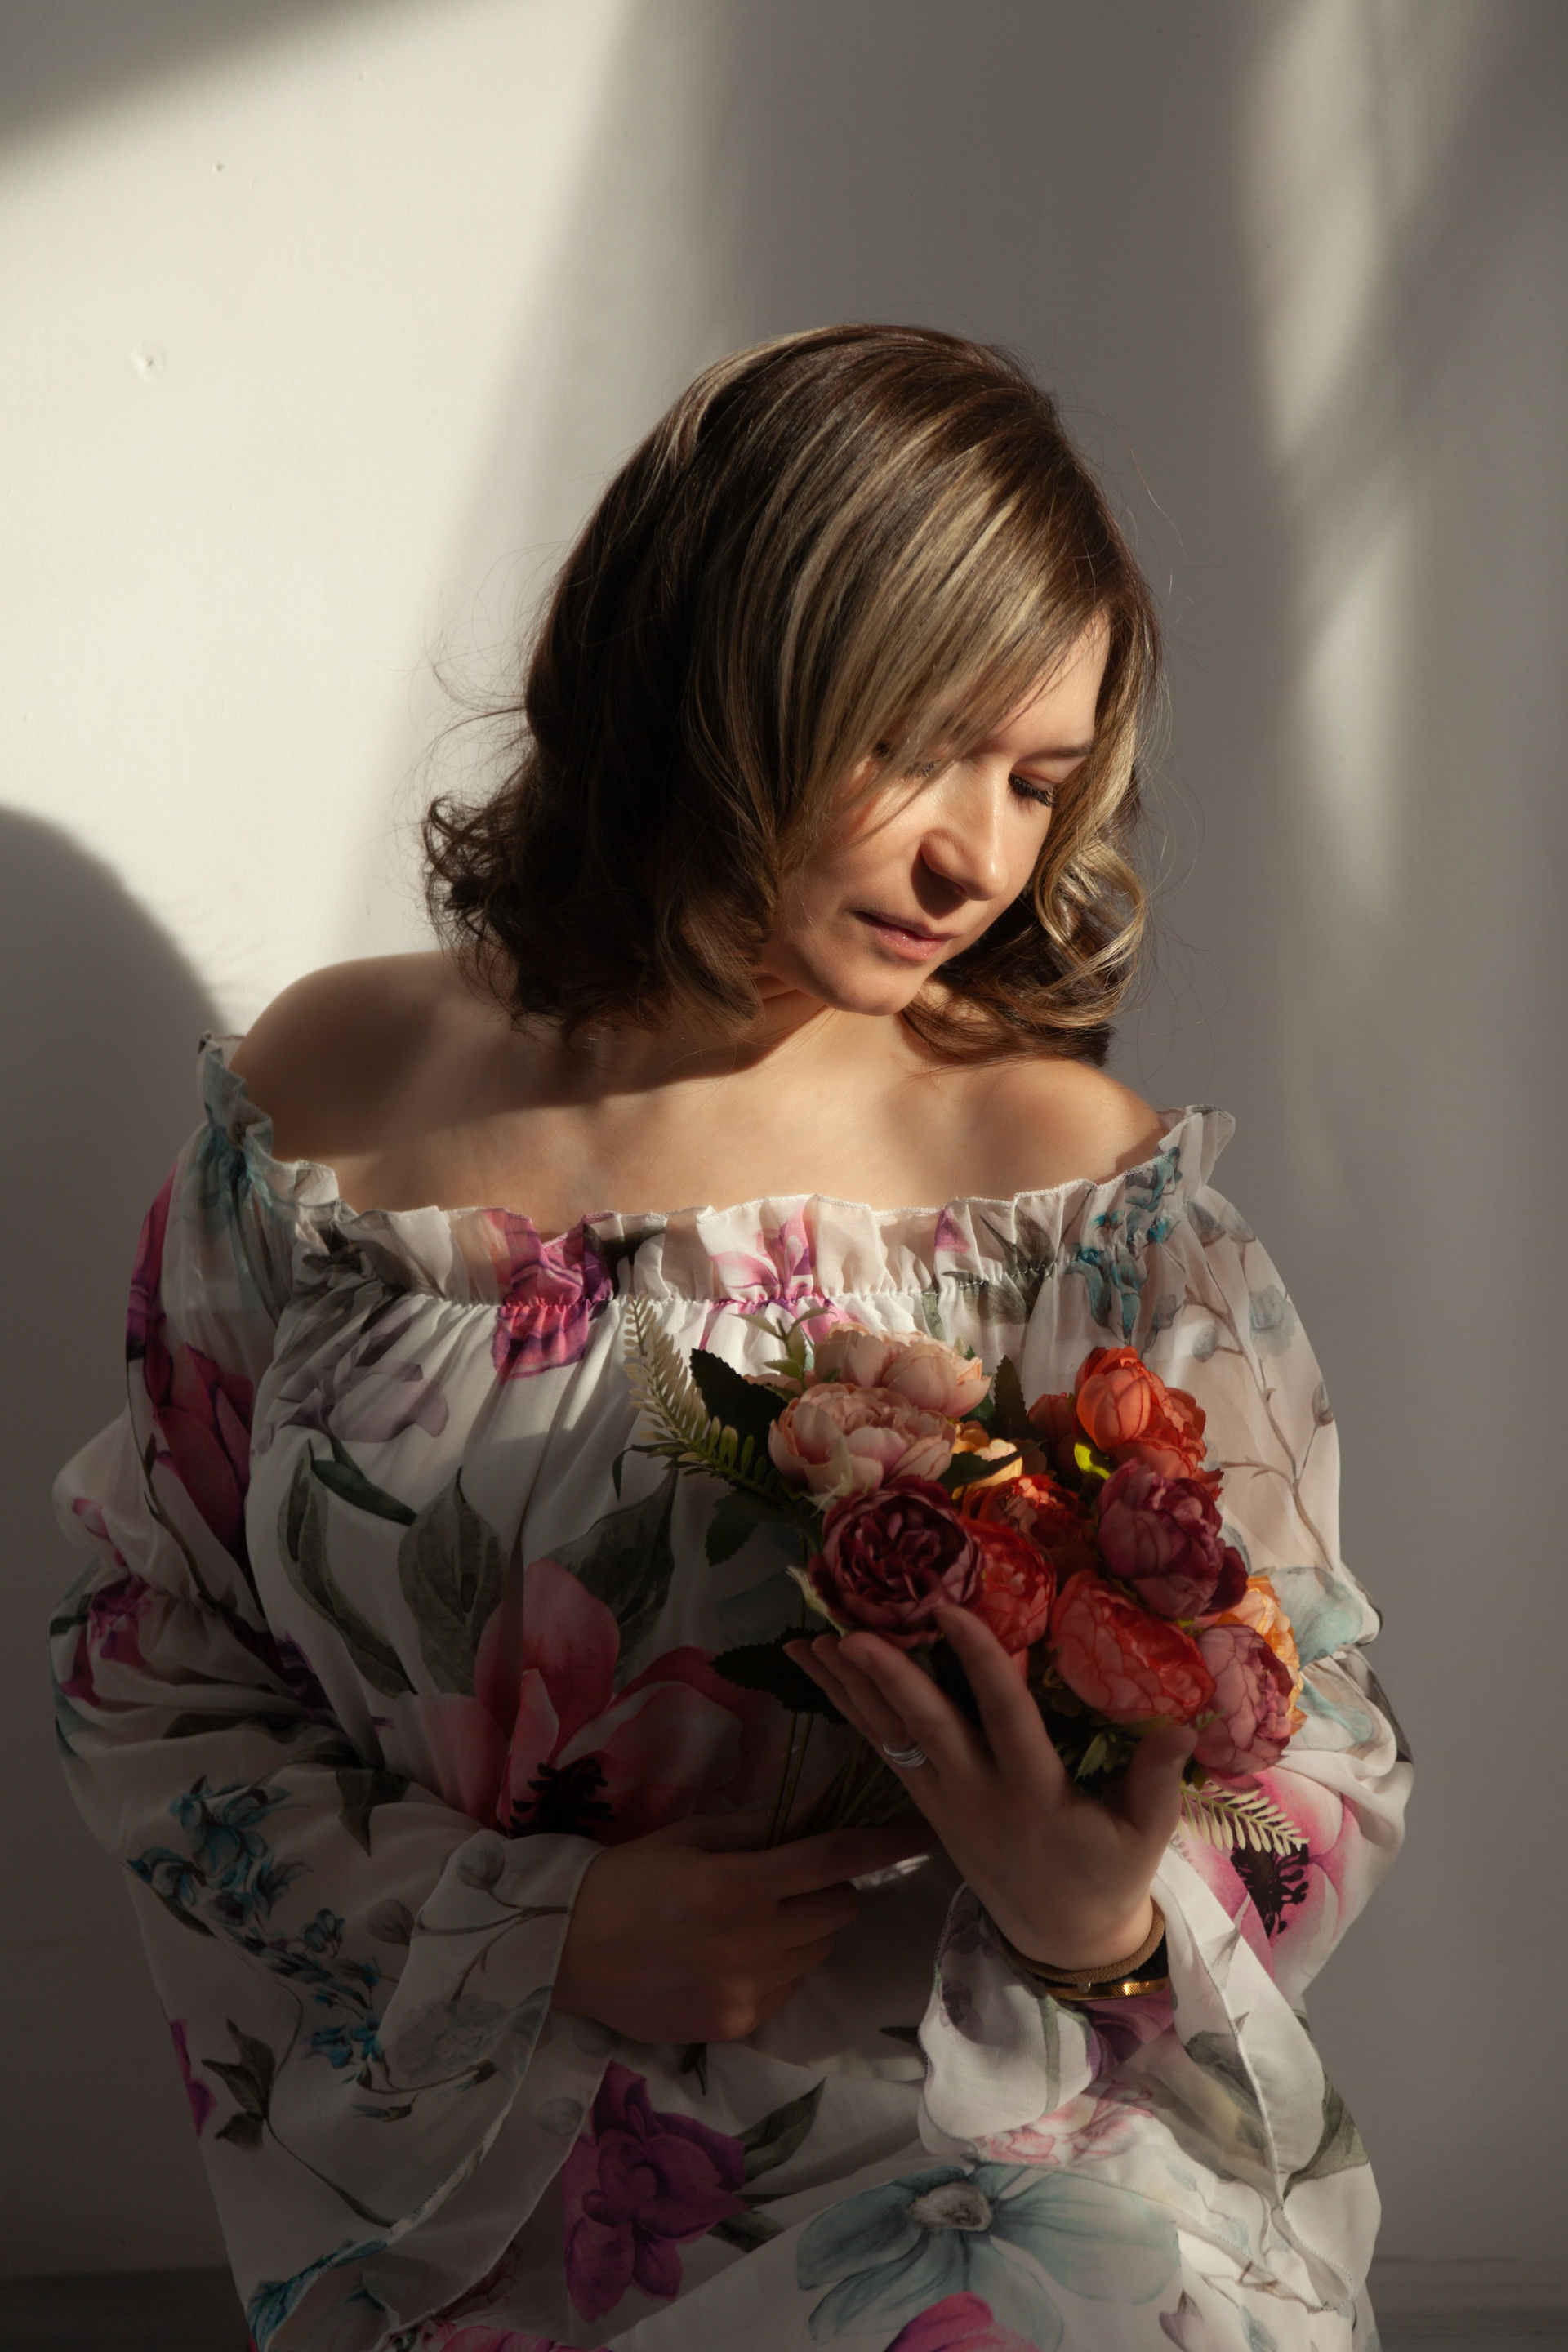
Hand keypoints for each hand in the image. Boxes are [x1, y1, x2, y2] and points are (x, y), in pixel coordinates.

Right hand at [550, 1810, 932, 2043]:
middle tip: (789, 1873)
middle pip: (839, 1908)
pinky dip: (779, 1965)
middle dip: (827, 1884)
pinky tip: (733, 1952)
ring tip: (753, 1914)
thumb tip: (832, 1798)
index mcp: (738, 1886)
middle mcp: (751, 1945)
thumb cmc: (630, 1876)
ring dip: (805, 1926)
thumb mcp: (696, 1835)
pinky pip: (789, 1988)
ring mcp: (746, 1994)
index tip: (921, 1825)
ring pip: (819, 1950)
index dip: (886, 1840)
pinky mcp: (736, 2027)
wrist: (564, 1951)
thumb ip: (770, 1824)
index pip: (836, 1858)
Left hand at [786, 1607, 1193, 1970]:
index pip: (1003, 1717)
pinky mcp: (924, 1803)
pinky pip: (881, 1748)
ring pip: (889, 1735)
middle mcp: (977, 1792)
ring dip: (847, 1688)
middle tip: (848, 1630)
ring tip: (806, 1640)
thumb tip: (1184, 1722)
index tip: (951, 1611)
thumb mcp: (1143, 1835)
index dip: (978, 1663)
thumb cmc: (1107, 1875)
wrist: (1059, 1939)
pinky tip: (820, 1673)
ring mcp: (943, 1799)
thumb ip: (1156, 1779)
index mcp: (1033, 1792)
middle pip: (925, 1727)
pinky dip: (849, 1708)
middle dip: (886, 1678)